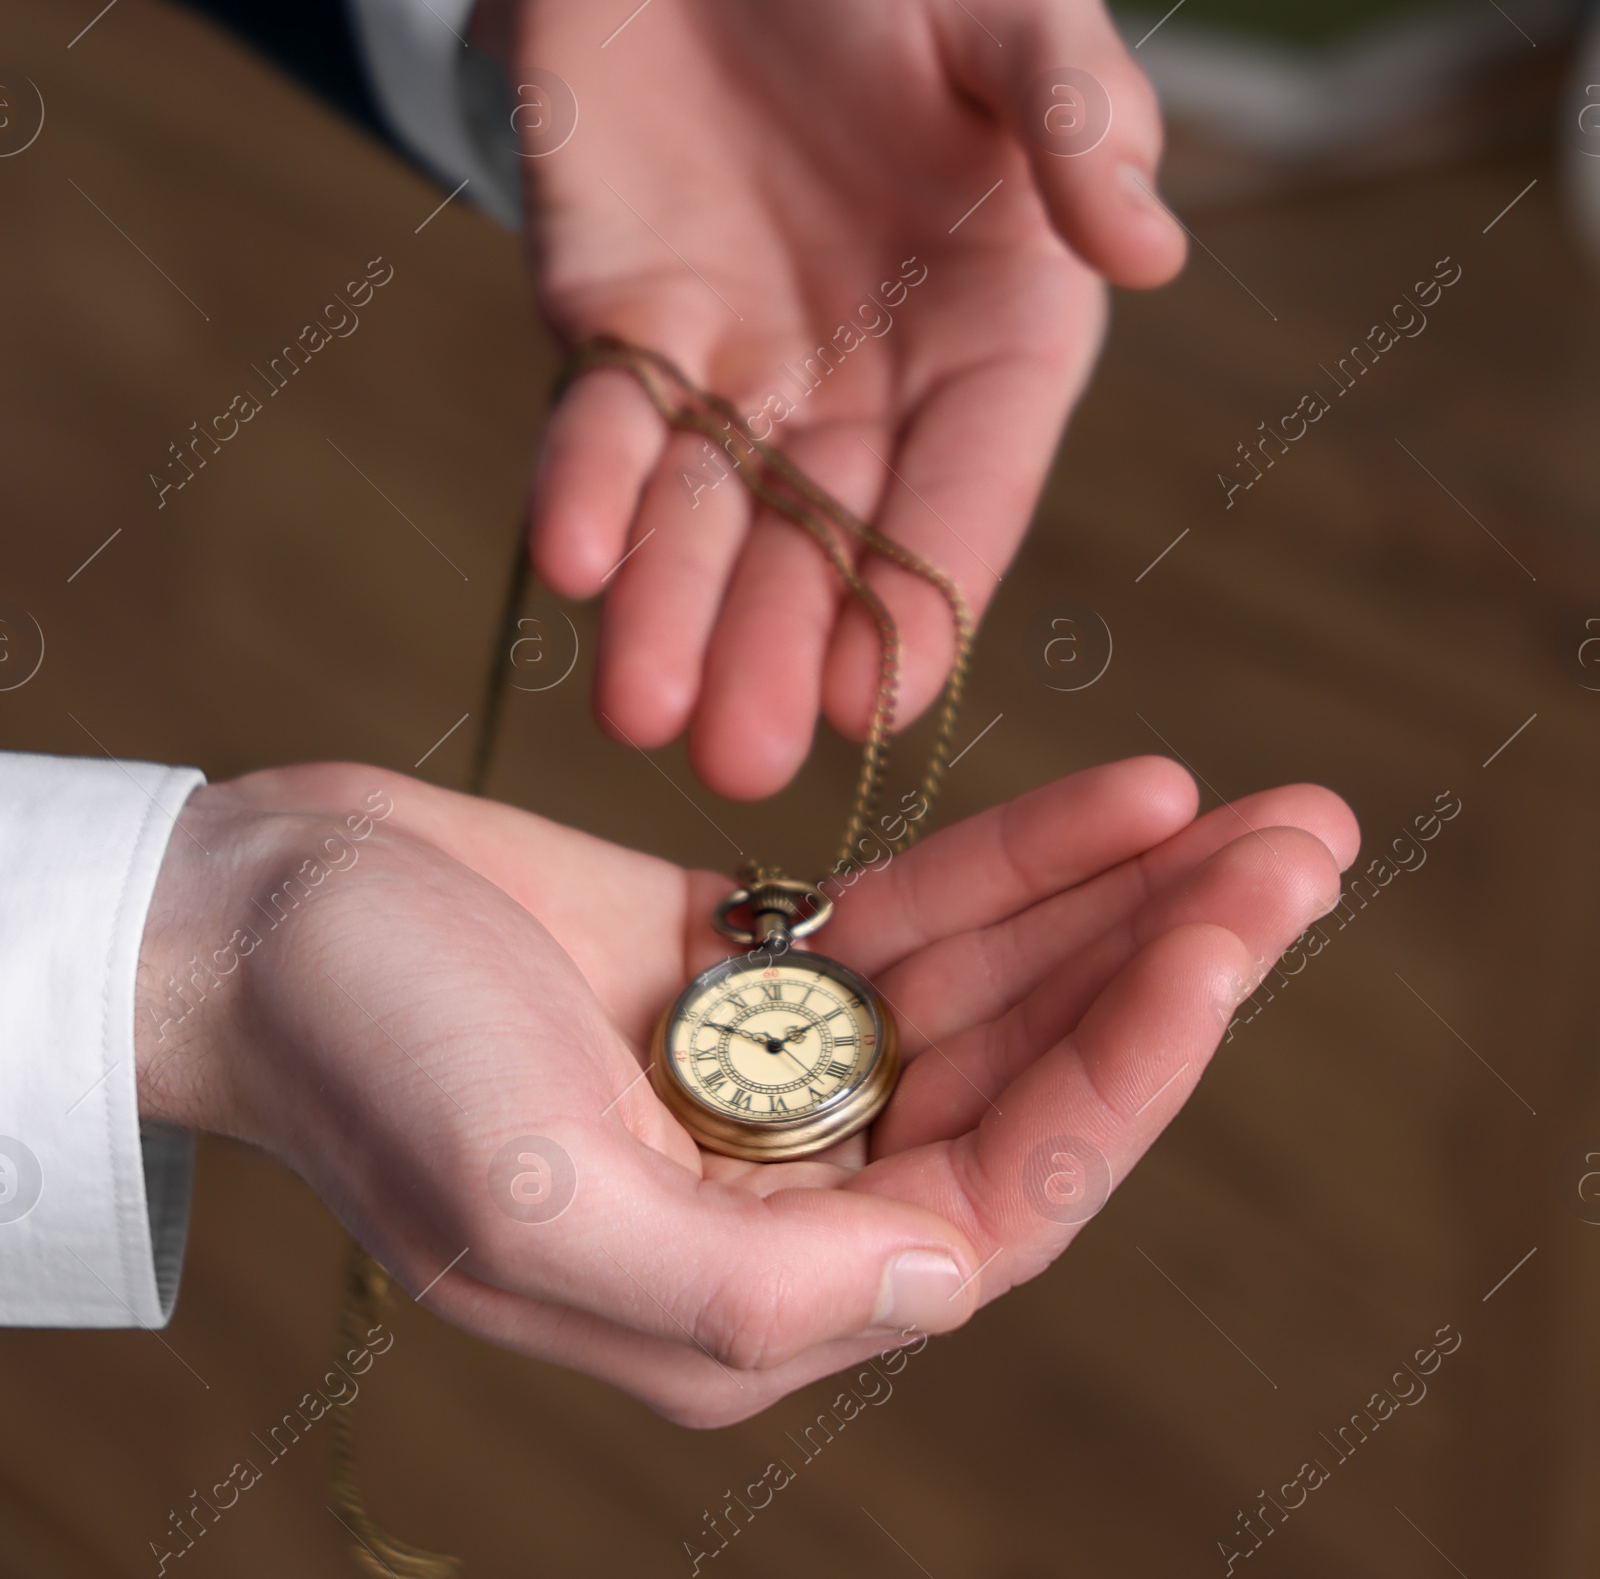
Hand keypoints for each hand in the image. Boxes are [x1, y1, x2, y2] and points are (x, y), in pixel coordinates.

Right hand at [137, 756, 1354, 1424]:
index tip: (1231, 937)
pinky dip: (1024, 859)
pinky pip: (919, 916)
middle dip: (1175, 970)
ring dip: (1130, 904)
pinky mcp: (745, 959)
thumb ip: (740, 1281)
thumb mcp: (526, 1194)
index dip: (1132, 1069)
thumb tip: (951, 1280)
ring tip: (1265, 813)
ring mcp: (769, 1069)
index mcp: (745, 1295)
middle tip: (1309, 845)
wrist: (250, 908)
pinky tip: (1132, 795)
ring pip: (997, 993)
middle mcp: (783, 1196)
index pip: (1001, 1200)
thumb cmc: (362, 1051)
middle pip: (1031, 1087)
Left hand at [474, 0, 1186, 798]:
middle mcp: (875, 365)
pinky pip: (599, 427)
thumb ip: (1070, 104)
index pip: (977, 471)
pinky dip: (581, 490)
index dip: (932, 580)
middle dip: (784, 641)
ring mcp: (744, 358)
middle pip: (832, 531)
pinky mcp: (623, 325)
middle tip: (741, 763)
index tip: (889, 695)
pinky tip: (561, 564)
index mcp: (1000, 308)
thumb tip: (1153, 247)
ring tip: (639, 714)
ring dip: (674, 610)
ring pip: (710, 511)